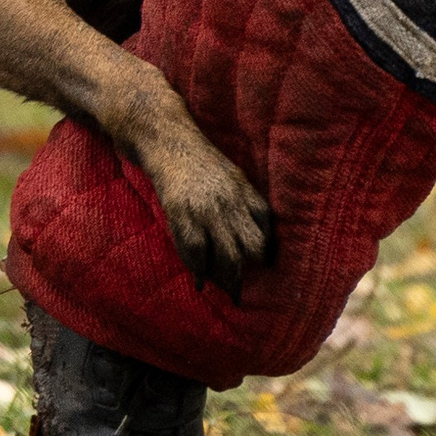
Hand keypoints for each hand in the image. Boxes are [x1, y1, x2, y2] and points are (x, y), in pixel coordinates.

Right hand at [151, 145, 272, 295]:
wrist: (168, 141)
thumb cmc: (200, 160)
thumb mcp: (233, 176)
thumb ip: (245, 202)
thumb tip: (257, 230)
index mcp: (246, 193)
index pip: (266, 229)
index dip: (267, 251)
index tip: (264, 266)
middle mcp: (231, 205)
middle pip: (252, 248)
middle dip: (249, 270)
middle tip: (243, 288)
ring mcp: (207, 212)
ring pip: (227, 256)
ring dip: (228, 280)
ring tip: (228, 294)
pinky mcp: (182, 214)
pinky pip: (195, 251)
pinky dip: (199, 271)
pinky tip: (200, 283)